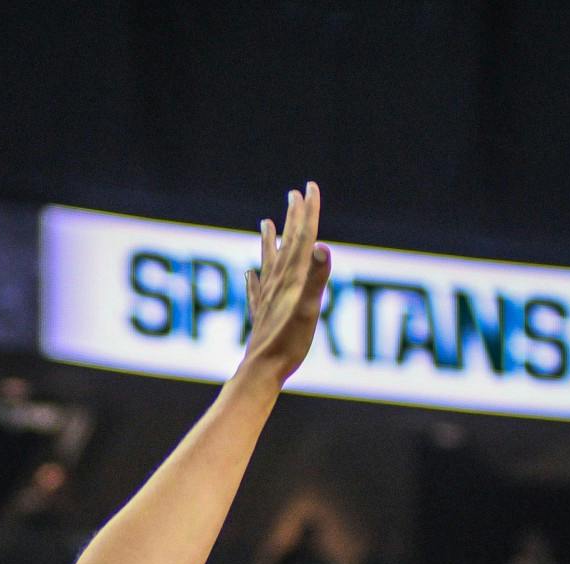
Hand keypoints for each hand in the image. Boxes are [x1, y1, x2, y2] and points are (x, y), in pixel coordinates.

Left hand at [241, 183, 333, 384]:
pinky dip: (253, 278)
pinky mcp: (260, 315)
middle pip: (287, 243)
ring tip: (265, 222)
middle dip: (293, 218)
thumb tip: (321, 245)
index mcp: (291, 278)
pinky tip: (249, 274)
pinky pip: (255, 290)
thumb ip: (316, 277)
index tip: (309, 187)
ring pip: (268, 261)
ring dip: (269, 240)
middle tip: (295, 193)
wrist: (261, 370)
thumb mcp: (309, 309)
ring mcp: (266, 298)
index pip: (302, 237)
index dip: (308, 212)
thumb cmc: (288, 343)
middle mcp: (277, 283)